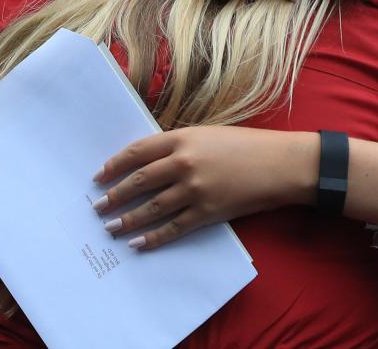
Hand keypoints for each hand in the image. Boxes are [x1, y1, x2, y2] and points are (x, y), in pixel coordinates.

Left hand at [91, 127, 317, 249]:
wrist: (279, 165)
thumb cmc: (245, 145)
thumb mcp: (208, 135)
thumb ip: (179, 145)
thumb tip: (149, 161)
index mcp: (182, 138)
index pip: (137, 152)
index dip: (114, 165)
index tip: (99, 176)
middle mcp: (184, 163)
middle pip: (139, 181)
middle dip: (114, 196)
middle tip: (98, 207)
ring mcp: (195, 190)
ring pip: (151, 208)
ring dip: (127, 220)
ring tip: (111, 228)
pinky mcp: (207, 212)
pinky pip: (173, 228)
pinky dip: (153, 237)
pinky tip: (139, 243)